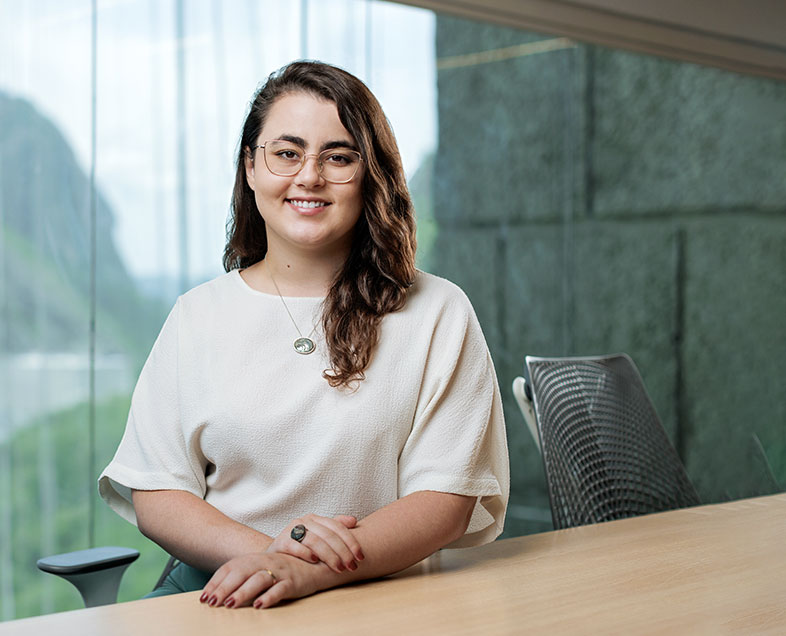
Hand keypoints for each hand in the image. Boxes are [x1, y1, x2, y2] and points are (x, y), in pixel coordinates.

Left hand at [200, 552, 327, 608]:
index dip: (216, 582)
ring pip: (259, 580)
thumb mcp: (261, 569)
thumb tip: (215, 594)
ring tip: (231, 605)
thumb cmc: (282, 570)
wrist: (314, 565)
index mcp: (254, 558)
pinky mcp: (293, 581)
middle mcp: (266, 561)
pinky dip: (269, 597)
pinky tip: (259, 605)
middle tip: (213, 603)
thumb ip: (242, 577)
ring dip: (243, 592)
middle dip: (225, 588)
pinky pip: (280, 589)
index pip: (230, 568)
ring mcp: (280, 571)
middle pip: (242, 573)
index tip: (203, 598)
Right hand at [266, 514, 363, 572]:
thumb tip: (354, 520)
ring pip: (314, 540)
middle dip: (343, 552)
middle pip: (328, 535)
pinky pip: (295, 546)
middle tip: (351, 566)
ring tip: (338, 568)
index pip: (338, 527)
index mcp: (316, 519)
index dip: (351, 542)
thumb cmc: (301, 546)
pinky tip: (315, 561)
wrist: (275, 554)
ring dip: (329, 555)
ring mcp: (291, 530)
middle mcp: (304, 521)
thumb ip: (335, 527)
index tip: (360, 557)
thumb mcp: (319, 536)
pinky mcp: (280, 541)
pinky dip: (306, 553)